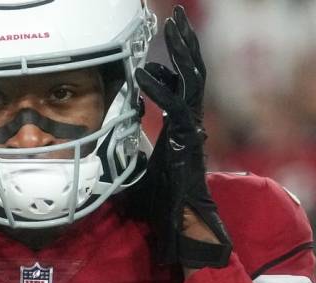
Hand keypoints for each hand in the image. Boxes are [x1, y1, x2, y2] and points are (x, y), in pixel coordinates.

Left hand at [135, 6, 231, 269]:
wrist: (183, 228)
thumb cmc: (163, 204)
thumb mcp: (143, 167)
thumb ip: (138, 145)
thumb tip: (122, 131)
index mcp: (180, 127)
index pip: (183, 84)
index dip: (177, 58)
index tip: (166, 36)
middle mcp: (190, 125)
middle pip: (192, 75)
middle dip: (184, 45)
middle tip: (175, 18)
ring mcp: (192, 132)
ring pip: (192, 83)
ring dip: (181, 54)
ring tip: (172, 28)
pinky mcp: (187, 144)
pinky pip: (175, 110)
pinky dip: (160, 90)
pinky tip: (142, 75)